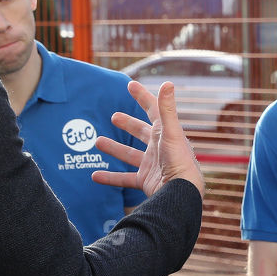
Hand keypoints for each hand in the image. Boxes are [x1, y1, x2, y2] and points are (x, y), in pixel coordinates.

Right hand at [93, 81, 206, 197]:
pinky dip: (109, 177)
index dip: (142, 96)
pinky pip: (124, 178)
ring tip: (97, 142)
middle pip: (141, 132)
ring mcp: (151, 165)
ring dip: (114, 148)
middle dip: (129, 124)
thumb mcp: (170, 132)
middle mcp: (159, 148)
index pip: (153, 110)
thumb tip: (168, 83)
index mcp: (165, 133)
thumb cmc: (179, 161)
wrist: (181, 193)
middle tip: (114, 117)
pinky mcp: (145, 181)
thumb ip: (167, 108)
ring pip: (129, 154)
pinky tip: (95, 176)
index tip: (130, 84)